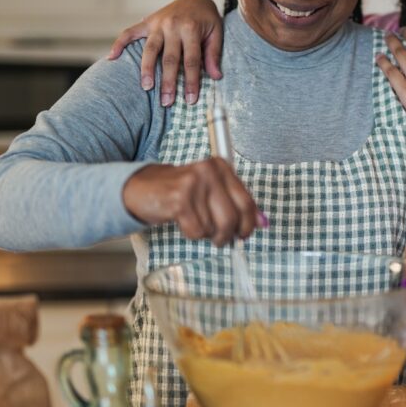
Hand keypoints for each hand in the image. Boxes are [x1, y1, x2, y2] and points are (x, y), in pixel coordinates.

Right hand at [108, 0, 223, 105]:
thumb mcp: (217, 33)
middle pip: (169, 58)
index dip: (191, 81)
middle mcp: (172, 25)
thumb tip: (216, 76)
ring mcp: (157, 23)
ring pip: (150, 49)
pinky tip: (111, 58)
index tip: (190, 100)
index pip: (191, 60)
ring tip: (146, 87)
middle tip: (166, 102)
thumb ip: (214, 54)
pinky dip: (119, 44)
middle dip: (168, 82)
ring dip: (147, 69)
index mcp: (191, 28)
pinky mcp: (147, 22)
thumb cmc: (207, 20)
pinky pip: (129, 32)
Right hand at [122, 159, 260, 246]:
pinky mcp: (179, 199)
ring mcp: (194, 183)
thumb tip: (264, 222)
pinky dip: (192, 234)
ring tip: (195, 223)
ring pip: (214, 227)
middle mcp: (209, 170)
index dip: (248, 223)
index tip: (244, 234)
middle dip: (229, 235)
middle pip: (233, 217)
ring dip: (207, 233)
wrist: (142, 188)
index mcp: (221, 166)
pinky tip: (183, 222)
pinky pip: (197, 231)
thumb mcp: (212, 193)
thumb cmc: (181, 193)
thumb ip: (237, 204)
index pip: (247, 202)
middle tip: (221, 240)